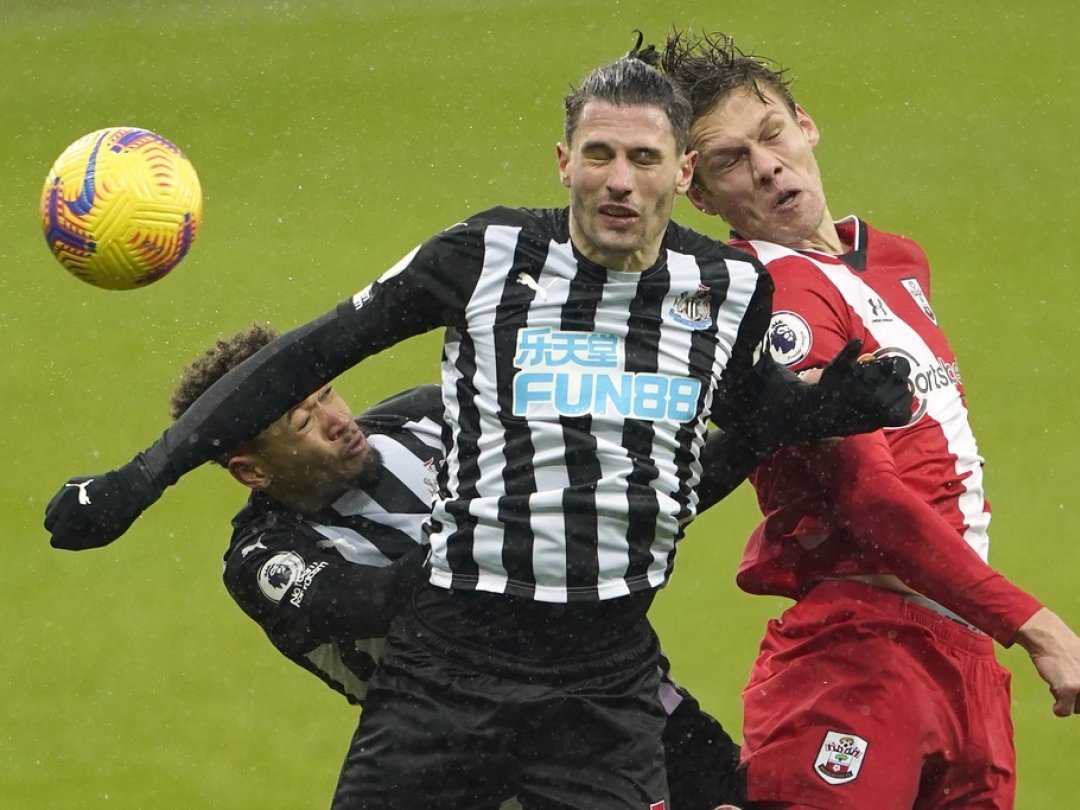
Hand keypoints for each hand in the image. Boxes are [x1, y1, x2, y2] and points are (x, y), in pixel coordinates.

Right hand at [45, 455, 162, 549]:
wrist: (130, 487)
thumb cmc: (118, 516)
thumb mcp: (101, 537)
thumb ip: (76, 543)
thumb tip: (58, 542)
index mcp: (70, 518)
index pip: (56, 539)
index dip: (68, 541)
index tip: (82, 537)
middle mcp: (64, 503)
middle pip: (49, 524)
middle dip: (60, 529)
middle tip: (78, 528)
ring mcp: (65, 490)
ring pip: (50, 510)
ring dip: (60, 517)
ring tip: (78, 517)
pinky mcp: (70, 482)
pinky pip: (59, 499)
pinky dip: (65, 505)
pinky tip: (82, 505)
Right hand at [818, 340, 912, 430]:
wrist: (824, 414)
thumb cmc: (830, 388)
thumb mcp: (837, 366)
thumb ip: (848, 352)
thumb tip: (858, 341)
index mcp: (875, 378)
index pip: (902, 366)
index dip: (897, 366)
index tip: (889, 368)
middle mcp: (883, 394)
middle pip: (904, 381)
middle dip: (896, 380)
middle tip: (885, 381)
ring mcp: (886, 409)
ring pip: (907, 396)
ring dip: (900, 393)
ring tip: (888, 393)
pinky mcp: (886, 422)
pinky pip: (906, 414)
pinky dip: (902, 408)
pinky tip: (891, 405)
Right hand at [1015, 607, 1079, 716]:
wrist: (1049, 637)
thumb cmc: (1067, 649)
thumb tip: (1079, 690)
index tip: (1075, 690)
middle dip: (1078, 700)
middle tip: (1070, 686)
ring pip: (1077, 709)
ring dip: (1068, 701)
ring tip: (1061, 682)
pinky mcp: (1068, 689)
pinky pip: (1063, 711)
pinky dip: (1058, 708)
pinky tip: (1054, 695)